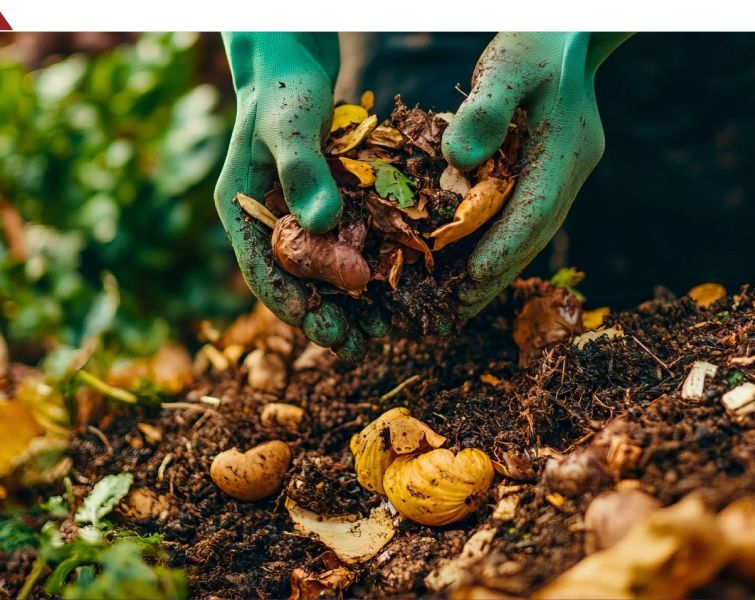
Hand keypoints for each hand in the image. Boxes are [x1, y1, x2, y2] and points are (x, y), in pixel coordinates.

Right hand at [215, 32, 377, 359]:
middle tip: (363, 345)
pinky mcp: (323, 201)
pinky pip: (343, 241)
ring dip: (350, 299)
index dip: (295, 309)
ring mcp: (295, 211)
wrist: (294, 56)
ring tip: (384, 325)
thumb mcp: (289, 122)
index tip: (330, 336)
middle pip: (294, 280)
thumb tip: (322, 223)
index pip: (264, 272)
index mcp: (242, 209)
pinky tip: (394, 282)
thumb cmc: (284, 84)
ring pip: (321, 268)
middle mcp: (267, 218)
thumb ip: (301, 169)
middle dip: (327, 316)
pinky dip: (365, 264)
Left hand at [442, 32, 632, 317]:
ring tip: (460, 304)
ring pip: (529, 233)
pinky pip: (522, 217)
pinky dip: (498, 245)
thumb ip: (488, 107)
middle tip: (457, 313)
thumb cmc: (537, 37)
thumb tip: (458, 158)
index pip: (534, 211)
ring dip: (497, 269)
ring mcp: (564, 174)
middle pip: (533, 235)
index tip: (471, 282)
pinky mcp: (549, 172)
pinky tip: (469, 264)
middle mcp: (569, 170)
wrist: (567, 31)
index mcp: (565, 148)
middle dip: (496, 276)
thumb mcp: (511, 62)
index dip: (503, 249)